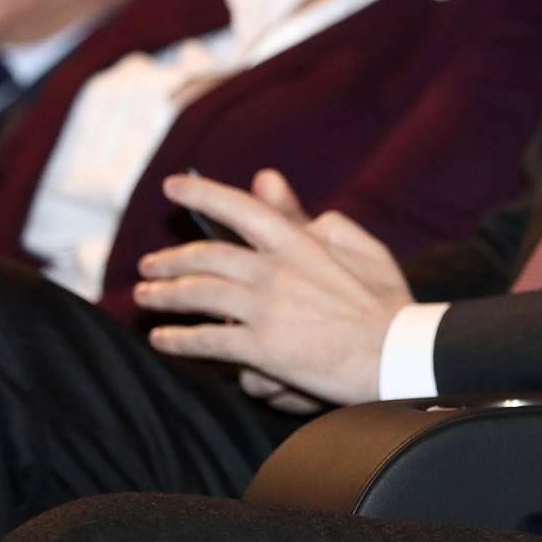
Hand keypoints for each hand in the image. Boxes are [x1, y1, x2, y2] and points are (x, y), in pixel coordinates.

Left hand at [137, 168, 412, 407]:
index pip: (240, 209)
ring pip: (199, 296)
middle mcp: (275, 270)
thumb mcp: (361, 246)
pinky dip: (180, 340)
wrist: (396, 354)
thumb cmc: (386, 302)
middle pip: (207, 258)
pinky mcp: (262, 349)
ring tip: (145, 296)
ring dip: (165, 295)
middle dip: (170, 259)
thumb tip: (271, 187)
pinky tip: (163, 339)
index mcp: (300, 242)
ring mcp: (265, 309)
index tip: (172, 187)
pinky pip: (208, 341)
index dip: (202, 194)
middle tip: (148, 264)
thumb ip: (315, 217)